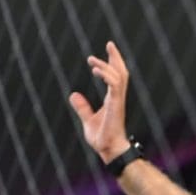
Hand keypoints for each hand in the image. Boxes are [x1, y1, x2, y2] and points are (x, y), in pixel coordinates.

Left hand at [69, 41, 133, 163]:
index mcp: (113, 100)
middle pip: (121, 72)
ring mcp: (118, 101)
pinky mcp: (116, 105)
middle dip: (116, 57)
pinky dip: (106, 75)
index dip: (112, 63)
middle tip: (110, 44)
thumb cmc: (102, 139)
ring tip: (91, 60)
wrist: (109, 150)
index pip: (116, 77)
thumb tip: (74, 95)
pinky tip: (95, 70)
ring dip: (106, 64)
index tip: (108, 51)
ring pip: (119, 76)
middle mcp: (117, 98)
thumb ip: (82, 107)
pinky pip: (114, 84)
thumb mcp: (88, 120)